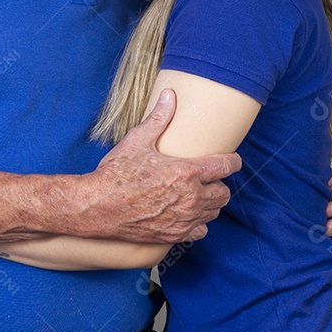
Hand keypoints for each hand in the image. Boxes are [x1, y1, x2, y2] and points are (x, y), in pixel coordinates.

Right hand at [80, 90, 241, 243]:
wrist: (98, 207)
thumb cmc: (116, 174)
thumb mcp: (137, 141)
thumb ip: (159, 119)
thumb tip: (169, 96)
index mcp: (186, 172)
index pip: (225, 166)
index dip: (233, 161)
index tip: (233, 160)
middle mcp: (190, 198)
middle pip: (223, 193)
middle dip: (219, 183)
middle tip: (208, 178)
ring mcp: (183, 219)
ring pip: (213, 212)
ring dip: (210, 203)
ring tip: (198, 194)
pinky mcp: (174, 235)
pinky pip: (200, 232)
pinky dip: (198, 224)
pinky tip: (187, 214)